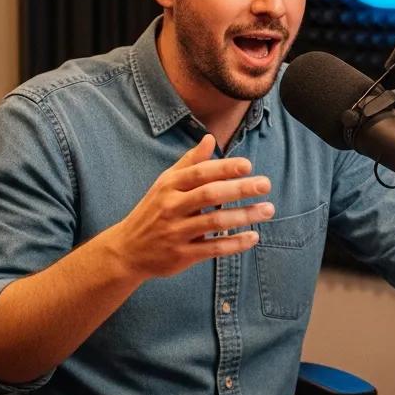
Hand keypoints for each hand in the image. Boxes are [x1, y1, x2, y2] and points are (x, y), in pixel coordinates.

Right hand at [112, 134, 273, 279]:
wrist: (127, 250)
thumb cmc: (153, 211)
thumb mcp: (165, 184)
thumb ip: (190, 162)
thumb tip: (210, 138)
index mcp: (169, 186)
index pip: (199, 173)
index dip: (223, 168)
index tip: (248, 165)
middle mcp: (172, 207)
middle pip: (209, 195)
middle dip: (239, 189)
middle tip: (265, 184)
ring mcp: (177, 232)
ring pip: (215, 222)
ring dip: (244, 215)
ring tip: (268, 210)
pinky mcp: (182, 255)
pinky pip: (213, 248)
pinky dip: (235, 243)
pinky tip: (254, 237)